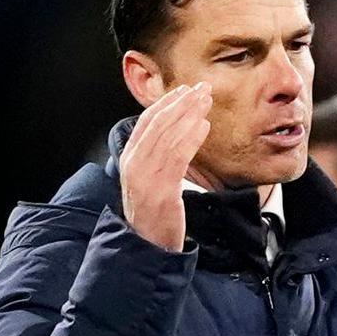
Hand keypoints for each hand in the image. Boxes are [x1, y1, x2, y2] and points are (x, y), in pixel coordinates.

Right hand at [119, 82, 210, 250]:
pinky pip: (176, 157)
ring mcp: (145, 177)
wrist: (148, 247)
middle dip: (181, 103)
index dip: (166, 103)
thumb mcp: (151, 181)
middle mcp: (134, 164)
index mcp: (130, 159)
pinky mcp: (160, 190)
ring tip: (206, 101)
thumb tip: (177, 134)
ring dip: (188, 114)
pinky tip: (203, 126)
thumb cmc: (155, 214)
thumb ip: (159, 159)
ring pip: (167, 136)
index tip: (185, 90)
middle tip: (201, 88)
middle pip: (158, 124)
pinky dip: (190, 138)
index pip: (147, 122)